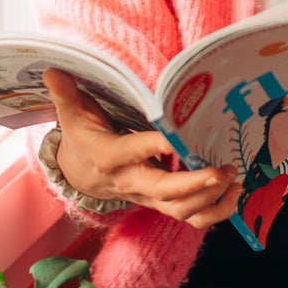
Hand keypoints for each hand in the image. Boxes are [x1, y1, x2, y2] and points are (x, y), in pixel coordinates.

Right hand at [41, 69, 239, 227]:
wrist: (79, 175)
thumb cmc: (82, 139)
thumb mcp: (72, 115)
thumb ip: (66, 94)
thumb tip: (52, 69)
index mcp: (110, 158)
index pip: (133, 152)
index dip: (155, 147)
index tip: (177, 138)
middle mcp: (131, 182)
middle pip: (162, 192)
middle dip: (193, 184)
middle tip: (221, 169)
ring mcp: (149, 197)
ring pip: (180, 210)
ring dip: (210, 199)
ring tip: (233, 177)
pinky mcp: (162, 204)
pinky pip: (191, 218)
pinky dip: (216, 212)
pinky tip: (234, 193)